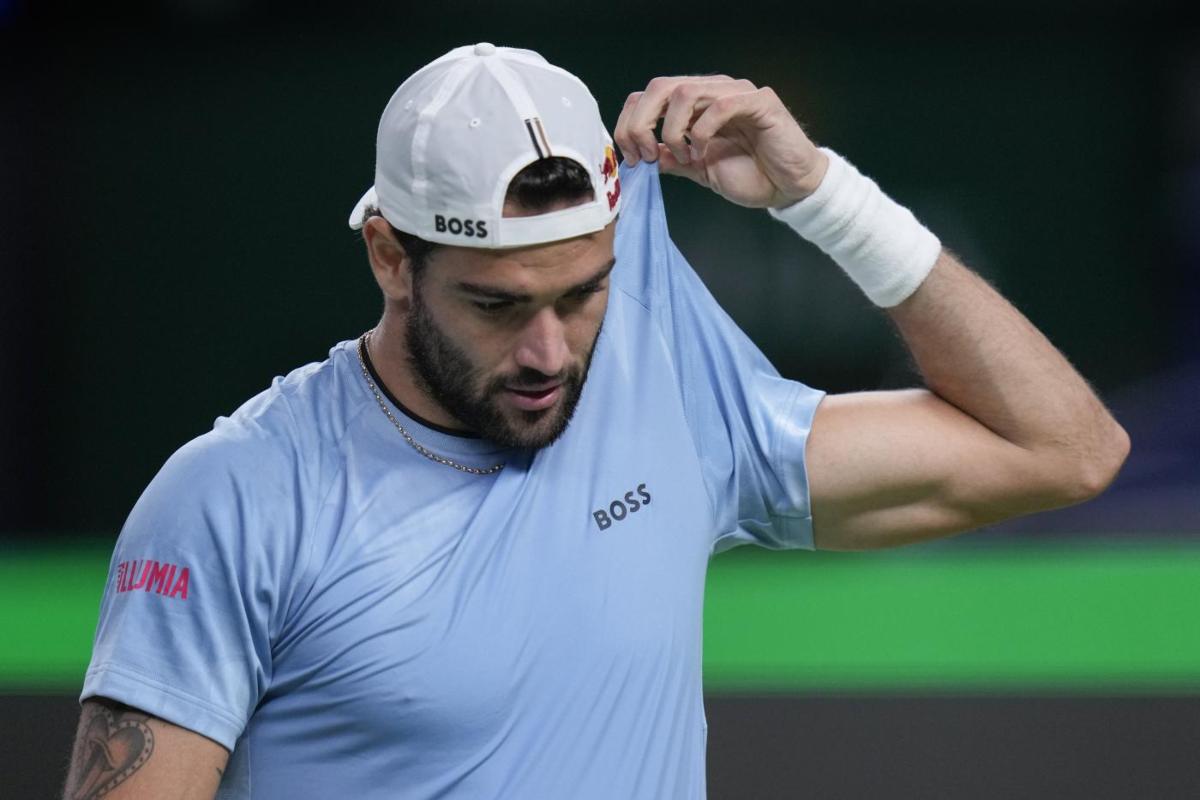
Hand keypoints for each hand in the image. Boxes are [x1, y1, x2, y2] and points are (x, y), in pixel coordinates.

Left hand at [613, 75, 828, 208]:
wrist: (790, 187)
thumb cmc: (753, 175)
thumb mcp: (701, 170)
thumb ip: (674, 159)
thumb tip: (644, 155)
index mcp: (695, 105)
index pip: (649, 96)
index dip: (631, 123)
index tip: (632, 158)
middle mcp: (713, 91)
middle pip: (660, 86)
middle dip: (641, 122)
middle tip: (645, 155)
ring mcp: (736, 94)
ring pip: (686, 91)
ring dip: (673, 129)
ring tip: (683, 157)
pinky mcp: (759, 102)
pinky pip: (721, 106)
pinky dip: (702, 132)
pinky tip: (703, 153)